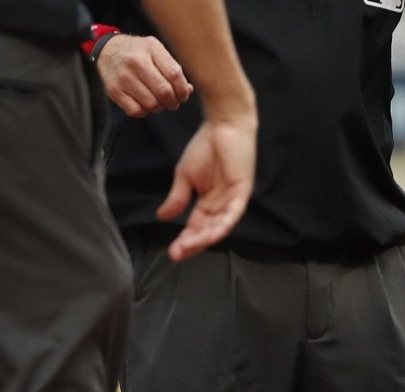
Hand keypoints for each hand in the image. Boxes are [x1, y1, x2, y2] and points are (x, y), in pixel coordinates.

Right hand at [97, 34, 192, 117]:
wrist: (106, 50)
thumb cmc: (137, 52)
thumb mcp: (156, 51)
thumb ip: (172, 69)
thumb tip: (188, 90)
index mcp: (150, 48)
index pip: (175, 75)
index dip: (183, 90)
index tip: (183, 95)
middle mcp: (136, 62)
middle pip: (164, 92)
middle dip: (173, 102)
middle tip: (172, 102)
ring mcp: (123, 77)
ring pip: (152, 104)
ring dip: (160, 108)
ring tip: (159, 102)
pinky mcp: (114, 91)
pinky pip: (136, 111)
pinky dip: (144, 111)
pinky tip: (144, 104)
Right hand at [157, 114, 255, 261]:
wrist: (223, 124)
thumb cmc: (207, 146)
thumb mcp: (185, 176)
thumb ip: (177, 198)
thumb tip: (161, 217)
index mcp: (208, 203)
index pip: (196, 227)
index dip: (185, 241)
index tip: (171, 252)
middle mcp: (222, 206)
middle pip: (207, 231)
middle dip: (192, 244)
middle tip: (177, 254)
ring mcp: (233, 200)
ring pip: (219, 226)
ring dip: (205, 238)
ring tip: (189, 246)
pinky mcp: (242, 191)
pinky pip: (233, 213)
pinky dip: (223, 224)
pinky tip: (212, 234)